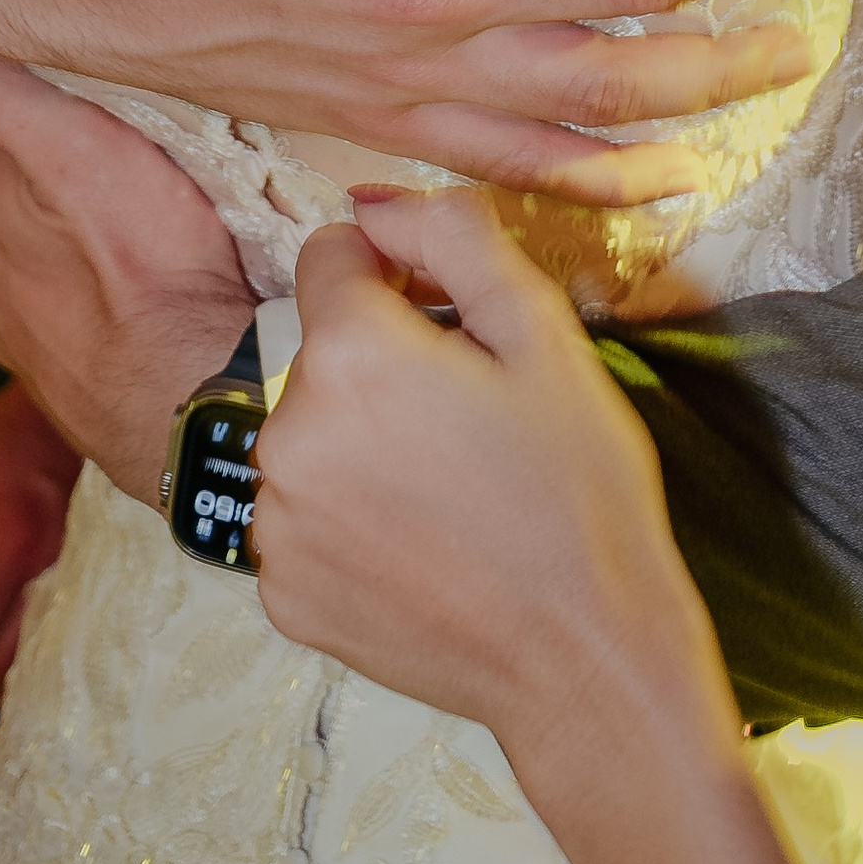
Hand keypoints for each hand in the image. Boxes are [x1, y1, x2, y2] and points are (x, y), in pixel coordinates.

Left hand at [0, 41, 249, 505]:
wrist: (194, 405)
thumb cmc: (152, 272)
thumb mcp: (78, 151)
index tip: (17, 28)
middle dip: (15, 123)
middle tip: (76, 89)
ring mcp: (6, 309)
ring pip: (12, 223)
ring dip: (41, 194)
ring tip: (102, 173)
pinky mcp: (46, 353)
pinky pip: (45, 281)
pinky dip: (63, 256)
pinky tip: (107, 254)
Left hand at [0, 376, 81, 717]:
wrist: (78, 419)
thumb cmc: (5, 445)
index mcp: (13, 546)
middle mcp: (54, 573)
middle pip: (7, 659)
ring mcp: (82, 581)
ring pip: (40, 659)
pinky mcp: (93, 583)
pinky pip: (62, 643)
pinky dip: (31, 670)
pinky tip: (7, 680)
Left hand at [253, 190, 740, 823]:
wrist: (586, 659)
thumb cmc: (578, 492)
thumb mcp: (543, 335)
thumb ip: (455, 239)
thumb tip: (379, 205)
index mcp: (349, 354)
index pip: (330, 256)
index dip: (396, 275)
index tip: (450, 324)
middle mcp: (286, 434)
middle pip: (321, 352)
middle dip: (381, 364)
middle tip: (467, 419)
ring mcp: (276, 524)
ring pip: (309, 436)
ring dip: (359, 443)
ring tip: (449, 490)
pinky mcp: (282, 594)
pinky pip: (302, 520)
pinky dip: (348, 524)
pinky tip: (422, 547)